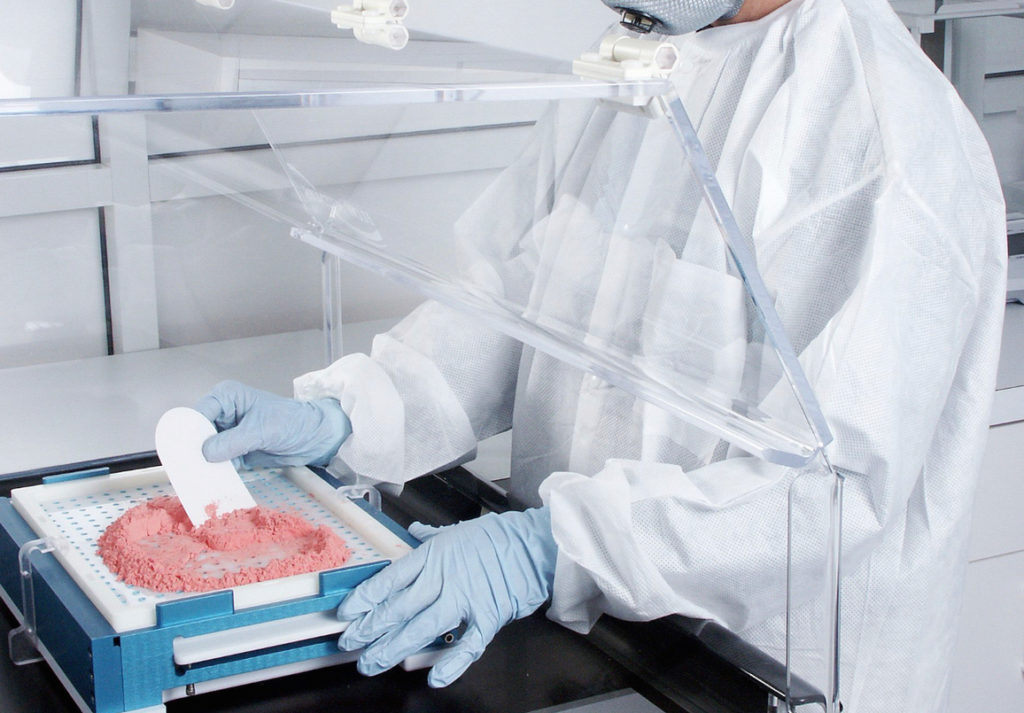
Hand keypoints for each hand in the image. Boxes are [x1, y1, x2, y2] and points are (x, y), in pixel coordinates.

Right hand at [195, 380, 350, 467]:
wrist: (315, 437)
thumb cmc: (293, 422)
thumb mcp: (261, 431)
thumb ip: (232, 442)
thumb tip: (205, 453)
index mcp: (227, 397)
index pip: (198, 414)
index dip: (190, 432)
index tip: (184, 451)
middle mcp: (223, 413)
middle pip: (198, 433)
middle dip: (194, 450)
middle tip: (187, 469)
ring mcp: (228, 433)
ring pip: (206, 449)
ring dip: (204, 464)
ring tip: (197, 478)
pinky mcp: (234, 451)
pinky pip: (218, 462)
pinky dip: (216, 471)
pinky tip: (212, 481)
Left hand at [337, 507, 555, 686]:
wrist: (533, 545)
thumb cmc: (496, 537)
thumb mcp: (456, 530)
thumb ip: (430, 536)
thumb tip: (413, 533)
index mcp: (433, 556)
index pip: (390, 579)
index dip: (365, 598)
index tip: (346, 613)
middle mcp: (444, 578)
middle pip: (399, 607)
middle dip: (370, 628)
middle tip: (350, 643)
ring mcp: (465, 599)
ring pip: (422, 628)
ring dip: (393, 648)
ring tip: (373, 663)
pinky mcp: (487, 617)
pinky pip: (466, 645)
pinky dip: (451, 663)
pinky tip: (434, 677)